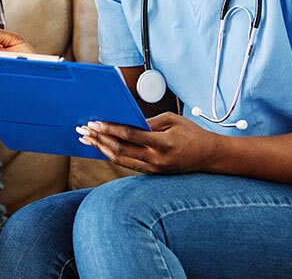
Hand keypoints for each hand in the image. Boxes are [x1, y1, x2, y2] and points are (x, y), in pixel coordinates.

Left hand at [76, 112, 222, 173]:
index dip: (110, 128)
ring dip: (100, 148)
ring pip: (120, 160)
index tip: (95, 122)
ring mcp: (153, 169)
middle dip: (99, 139)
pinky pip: (127, 164)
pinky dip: (111, 154)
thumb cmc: (192, 133)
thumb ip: (148, 121)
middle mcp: (156, 160)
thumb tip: (126, 121)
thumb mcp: (172, 120)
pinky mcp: (151, 172)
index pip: (130, 135)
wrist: (208, 157)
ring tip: (86, 139)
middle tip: (83, 130)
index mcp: (162, 144)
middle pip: (120, 150)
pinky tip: (101, 147)